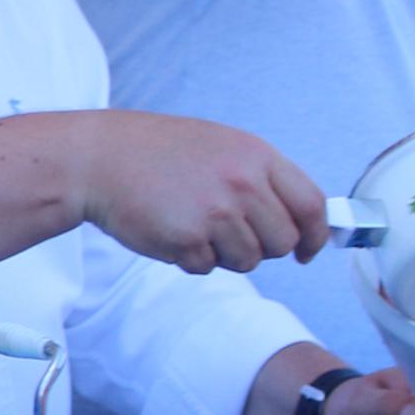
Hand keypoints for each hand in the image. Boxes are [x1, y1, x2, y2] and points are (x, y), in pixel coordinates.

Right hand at [67, 111, 329, 273]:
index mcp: (256, 156)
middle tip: (227, 231)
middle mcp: (242, 183)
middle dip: (260, 246)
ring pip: (247, 260)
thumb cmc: (157, 153)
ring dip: (222, 253)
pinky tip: (169, 228)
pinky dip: (189, 258)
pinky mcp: (188, 239)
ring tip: (192, 223)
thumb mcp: (220, 146)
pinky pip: (207, 267)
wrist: (99, 158)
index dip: (315, 235)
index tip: (307, 250)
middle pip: (282, 241)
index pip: (311, 205)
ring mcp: (216, 212)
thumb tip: (299, 219)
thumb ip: (260, 177)